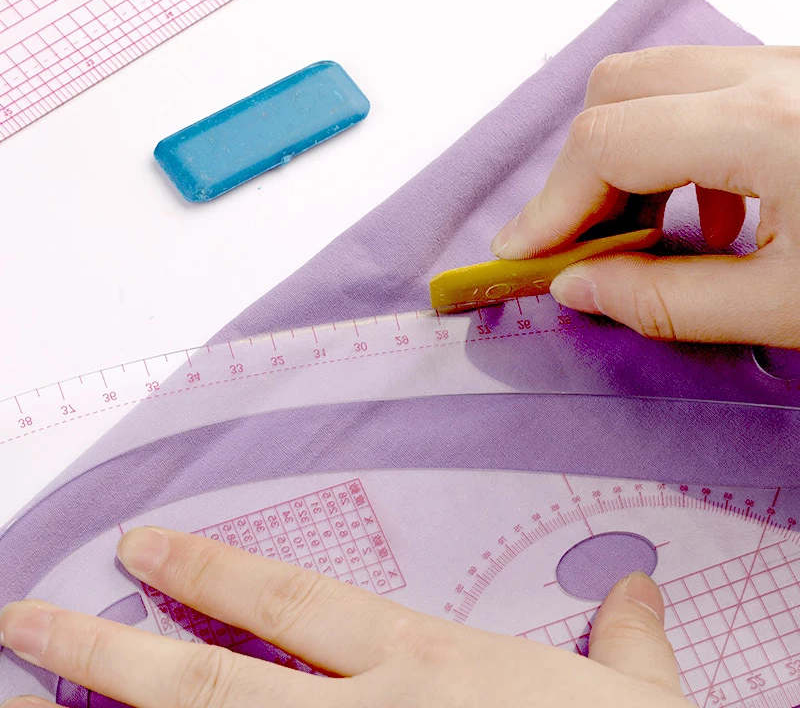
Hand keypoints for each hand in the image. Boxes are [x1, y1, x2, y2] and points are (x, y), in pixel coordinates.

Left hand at [0, 527, 687, 706]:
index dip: (209, 572)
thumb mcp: (633, 703)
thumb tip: (639, 591)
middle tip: (24, 617)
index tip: (141, 547)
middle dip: (106, 650)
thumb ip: (626, 643)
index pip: (290, 604)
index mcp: (425, 668)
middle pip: (207, 682)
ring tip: (15, 700)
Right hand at [491, 46, 799, 346]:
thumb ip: (670, 302)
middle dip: (580, 167)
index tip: (525, 253)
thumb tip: (578, 286)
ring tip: (635, 231)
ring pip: (663, 81)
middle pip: (622, 86)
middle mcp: (777, 74)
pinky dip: (678, 145)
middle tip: (576, 240)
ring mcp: (793, 68)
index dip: (550, 204)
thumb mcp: (789, 309)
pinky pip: (712, 91)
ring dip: (627, 154)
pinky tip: (708, 210)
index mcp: (767, 126)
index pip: (608, 141)